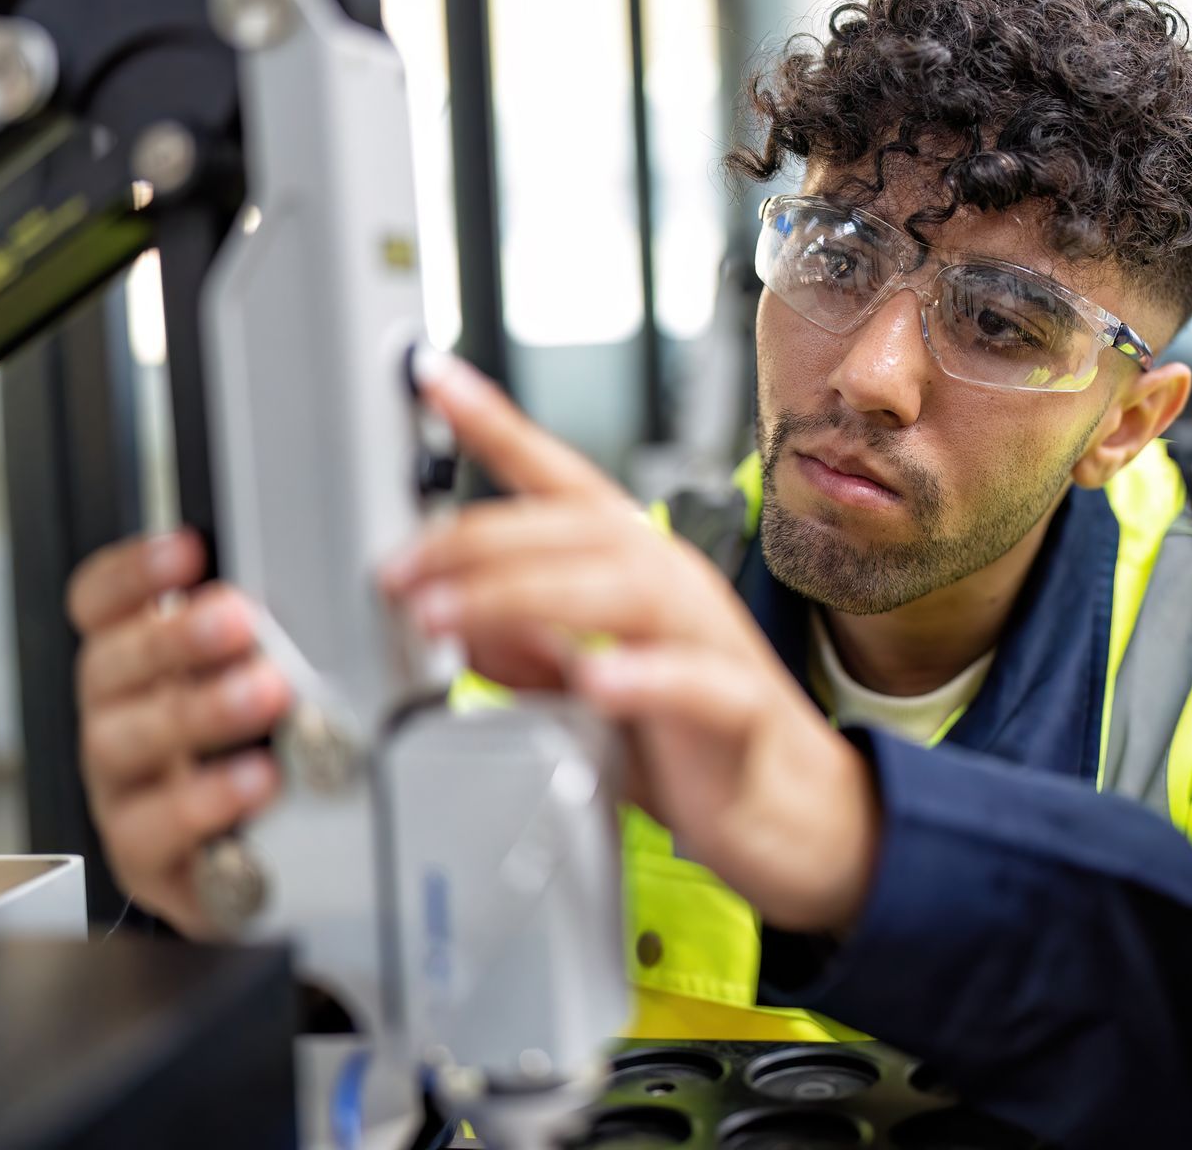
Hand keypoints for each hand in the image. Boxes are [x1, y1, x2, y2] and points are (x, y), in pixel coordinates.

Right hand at [67, 531, 289, 934]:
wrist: (258, 868)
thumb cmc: (254, 759)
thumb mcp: (257, 683)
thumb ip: (264, 634)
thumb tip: (308, 576)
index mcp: (136, 670)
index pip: (100, 607)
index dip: (131, 574)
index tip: (186, 551)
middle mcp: (116, 724)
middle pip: (107, 669)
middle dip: (171, 638)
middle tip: (236, 619)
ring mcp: (123, 793)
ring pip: (123, 745)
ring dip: (195, 711)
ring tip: (261, 693)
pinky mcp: (146, 859)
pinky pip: (154, 832)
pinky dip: (203, 805)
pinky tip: (254, 781)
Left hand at [381, 350, 879, 933]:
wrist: (791, 813)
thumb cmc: (692, 742)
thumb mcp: (584, 690)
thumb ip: (525, 655)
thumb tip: (459, 629)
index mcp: (634, 568)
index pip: (559, 480)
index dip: (498, 425)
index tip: (434, 378)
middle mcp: (674, 584)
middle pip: (579, 529)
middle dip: (478, 545)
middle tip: (400, 575)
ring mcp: (713, 641)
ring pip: (627, 588)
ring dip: (527, 596)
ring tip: (452, 621)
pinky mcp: (740, 711)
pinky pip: (697, 682)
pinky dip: (644, 676)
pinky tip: (594, 680)